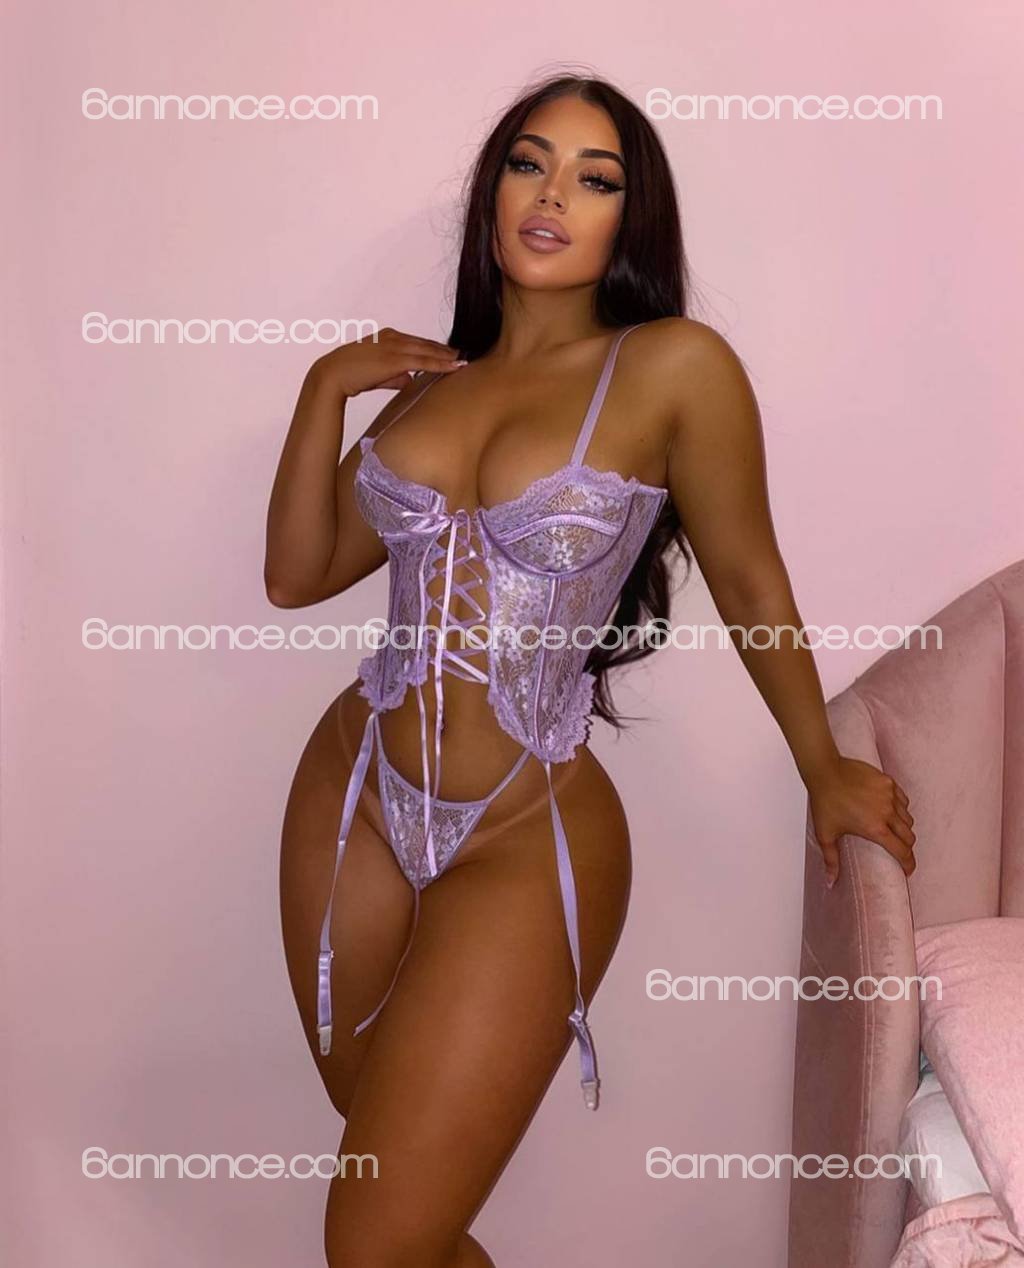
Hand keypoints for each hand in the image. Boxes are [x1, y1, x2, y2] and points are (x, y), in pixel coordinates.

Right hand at [310, 326, 466, 397]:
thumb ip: (396, 375)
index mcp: (388, 337)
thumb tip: (411, 380)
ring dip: (448, 357)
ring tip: (463, 361)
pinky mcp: (395, 359)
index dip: (434, 348)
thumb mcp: (377, 374)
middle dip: (445, 350)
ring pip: (428, 351)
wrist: (333, 375)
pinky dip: (441, 364)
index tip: (449, 354)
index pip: (417, 342)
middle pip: (426, 344)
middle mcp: (393, 338)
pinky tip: (454, 367)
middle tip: (464, 355)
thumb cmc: (351, 375)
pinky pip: (424, 361)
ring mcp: (395, 347)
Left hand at [806, 756, 915, 888]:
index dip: (908, 864)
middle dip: (907, 847)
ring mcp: (890, 796)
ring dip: (904, 827)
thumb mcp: (826, 834)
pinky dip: (900, 808)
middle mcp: (888, 813)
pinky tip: (890, 810)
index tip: (908, 870)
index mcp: (875, 829)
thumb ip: (831, 859)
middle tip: (899, 850)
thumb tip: (831, 882)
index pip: (902, 851)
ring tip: (893, 830)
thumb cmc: (825, 802)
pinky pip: (903, 800)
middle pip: (909, 836)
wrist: (825, 771)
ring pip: (908, 818)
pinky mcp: (889, 783)